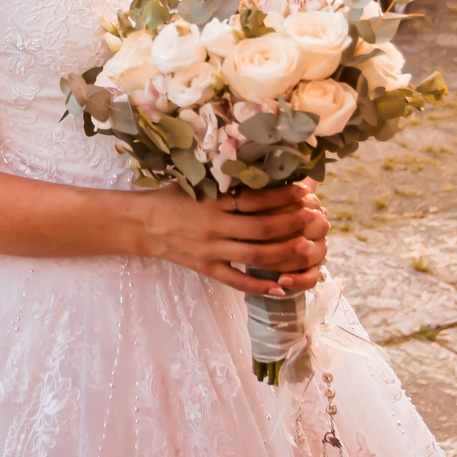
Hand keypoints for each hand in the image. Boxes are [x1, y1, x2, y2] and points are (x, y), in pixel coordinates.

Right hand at [133, 179, 328, 294]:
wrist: (142, 224)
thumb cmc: (171, 197)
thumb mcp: (196, 182)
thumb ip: (225, 181)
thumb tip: (259, 169)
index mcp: (213, 201)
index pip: (255, 199)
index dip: (282, 196)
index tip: (304, 191)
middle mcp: (214, 226)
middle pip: (261, 228)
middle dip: (291, 224)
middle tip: (315, 219)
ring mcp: (211, 250)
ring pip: (255, 255)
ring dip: (284, 253)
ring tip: (308, 248)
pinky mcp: (206, 268)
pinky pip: (236, 280)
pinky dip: (259, 285)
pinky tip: (281, 287)